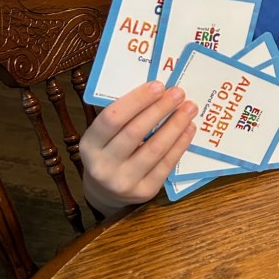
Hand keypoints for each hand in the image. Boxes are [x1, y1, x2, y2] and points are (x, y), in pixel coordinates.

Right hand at [80, 80, 197, 216]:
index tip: (158, 85)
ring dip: (175, 125)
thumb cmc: (108, 152)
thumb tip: (157, 91)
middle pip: (135, 132)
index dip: (137, 100)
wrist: (106, 193)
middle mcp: (103, 166)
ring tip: (189, 108)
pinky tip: (189, 128)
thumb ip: (122, 117)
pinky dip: (180, 144)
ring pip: (155, 149)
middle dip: (160, 109)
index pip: (112, 118)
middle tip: (178, 93)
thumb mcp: (103, 136)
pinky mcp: (145, 192)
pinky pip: (166, 164)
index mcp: (89, 145)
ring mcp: (124, 182)